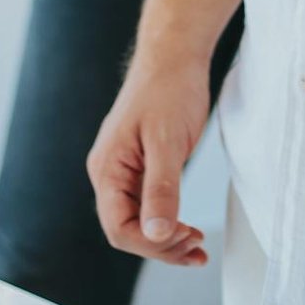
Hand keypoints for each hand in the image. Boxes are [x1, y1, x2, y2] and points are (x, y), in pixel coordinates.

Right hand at [87, 54, 212, 265]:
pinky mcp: (142, 168)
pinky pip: (149, 206)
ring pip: (140, 222)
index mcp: (107, 169)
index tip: (185, 236)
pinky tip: (188, 232)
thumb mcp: (167, 141)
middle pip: (128, 231)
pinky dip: (169, 223)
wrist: (175, 56)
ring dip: (167, 241)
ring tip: (197, 248)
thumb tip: (157, 234)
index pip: (118, 228)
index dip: (152, 243)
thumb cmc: (169, 89)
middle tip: (197, 247)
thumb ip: (161, 189)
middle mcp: (110, 175)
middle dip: (162, 246)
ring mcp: (125, 172)